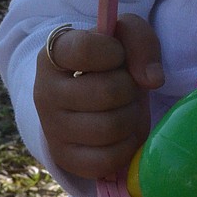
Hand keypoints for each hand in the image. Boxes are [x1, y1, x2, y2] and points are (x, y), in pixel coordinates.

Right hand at [34, 14, 163, 178]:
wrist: (91, 92)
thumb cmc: (107, 59)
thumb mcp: (123, 36)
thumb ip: (140, 41)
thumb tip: (152, 80)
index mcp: (54, 53)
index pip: (86, 50)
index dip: (115, 52)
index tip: (117, 55)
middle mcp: (44, 92)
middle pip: (108, 92)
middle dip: (130, 87)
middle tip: (125, 85)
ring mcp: (51, 129)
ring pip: (110, 128)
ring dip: (131, 116)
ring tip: (123, 106)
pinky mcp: (65, 159)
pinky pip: (107, 161)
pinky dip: (126, 147)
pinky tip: (122, 132)